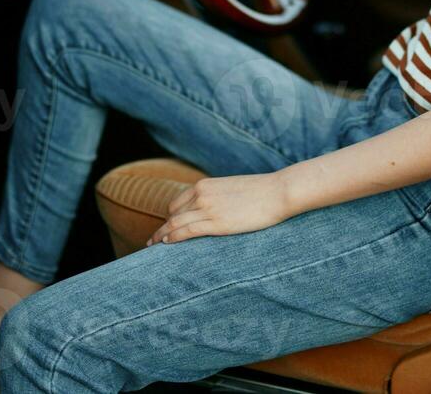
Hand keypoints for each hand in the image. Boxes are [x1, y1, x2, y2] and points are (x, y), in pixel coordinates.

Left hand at [145, 172, 294, 245]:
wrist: (277, 192)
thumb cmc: (261, 192)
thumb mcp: (232, 189)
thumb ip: (217, 197)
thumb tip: (214, 209)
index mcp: (205, 185)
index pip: (177, 203)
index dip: (169, 217)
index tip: (165, 227)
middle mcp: (201, 194)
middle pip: (173, 214)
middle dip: (163, 227)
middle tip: (154, 241)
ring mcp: (207, 208)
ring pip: (174, 224)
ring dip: (161, 235)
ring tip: (152, 246)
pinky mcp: (216, 223)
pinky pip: (186, 232)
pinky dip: (172, 238)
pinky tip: (166, 244)